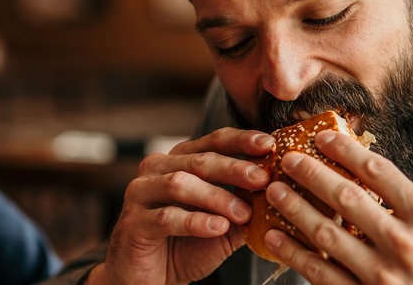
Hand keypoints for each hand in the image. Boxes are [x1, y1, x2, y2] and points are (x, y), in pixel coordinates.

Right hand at [87, 128, 273, 284]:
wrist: (150, 280)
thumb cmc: (187, 245)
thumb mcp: (224, 224)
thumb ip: (244, 206)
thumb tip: (280, 191)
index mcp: (181, 160)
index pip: (214, 141)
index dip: (242, 140)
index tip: (269, 144)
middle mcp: (158, 168)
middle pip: (200, 160)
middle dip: (234, 169)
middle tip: (262, 178)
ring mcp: (141, 193)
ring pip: (181, 185)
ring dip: (217, 198)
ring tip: (244, 213)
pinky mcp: (132, 222)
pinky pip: (166, 217)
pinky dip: (195, 221)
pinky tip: (218, 227)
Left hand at [262, 130, 412, 284]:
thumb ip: (406, 206)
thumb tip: (364, 174)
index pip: (379, 171)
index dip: (346, 150)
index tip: (323, 137)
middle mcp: (403, 242)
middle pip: (347, 197)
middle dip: (312, 174)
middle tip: (289, 159)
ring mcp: (380, 273)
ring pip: (326, 233)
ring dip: (295, 209)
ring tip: (275, 192)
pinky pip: (319, 272)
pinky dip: (294, 253)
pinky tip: (276, 238)